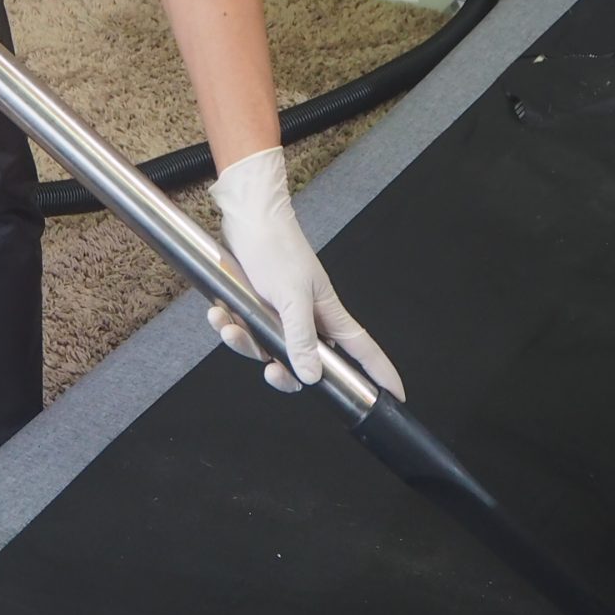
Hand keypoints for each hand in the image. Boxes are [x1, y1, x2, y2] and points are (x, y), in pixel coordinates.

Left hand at [205, 148, 405, 400]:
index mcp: (328, 314)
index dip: (380, 373)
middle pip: (306, 365)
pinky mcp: (255, 307)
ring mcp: (280, 314)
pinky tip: (218, 313)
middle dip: (284, 373)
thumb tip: (312, 375)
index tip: (396, 397)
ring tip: (231, 328)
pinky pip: (243, 332)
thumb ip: (301, 337)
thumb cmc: (277, 246)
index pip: (362, 350)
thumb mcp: (291, 296)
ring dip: (245, 343)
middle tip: (271, 372)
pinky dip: (228, 326)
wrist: (246, 217)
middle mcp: (307, 319)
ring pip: (267, 350)